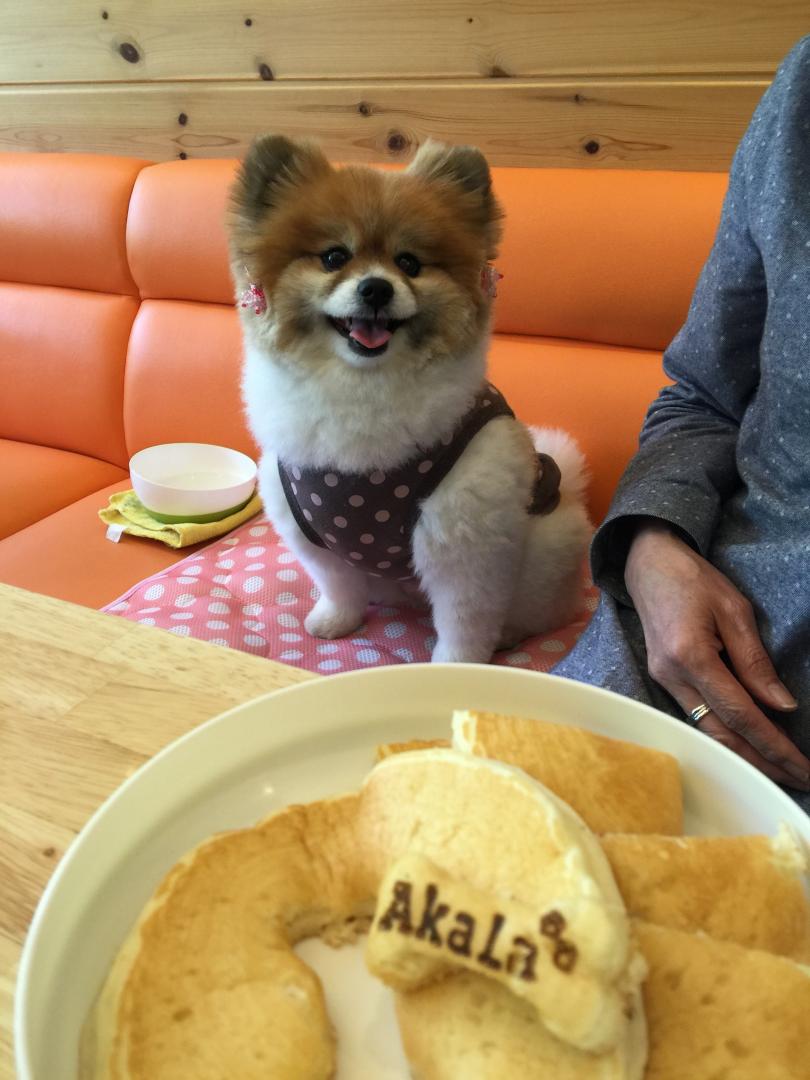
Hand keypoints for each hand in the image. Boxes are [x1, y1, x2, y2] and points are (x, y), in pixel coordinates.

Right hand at [624, 520, 808, 789]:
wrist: (648, 564)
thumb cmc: (694, 579)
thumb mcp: (734, 610)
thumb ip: (755, 661)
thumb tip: (782, 706)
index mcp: (691, 656)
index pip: (740, 713)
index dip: (774, 744)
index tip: (802, 766)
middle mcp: (672, 676)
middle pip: (721, 734)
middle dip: (761, 762)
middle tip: (798, 781)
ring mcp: (663, 681)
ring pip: (707, 731)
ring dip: (744, 755)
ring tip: (778, 771)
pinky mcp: (663, 680)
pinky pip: (697, 717)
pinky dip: (726, 736)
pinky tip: (748, 744)